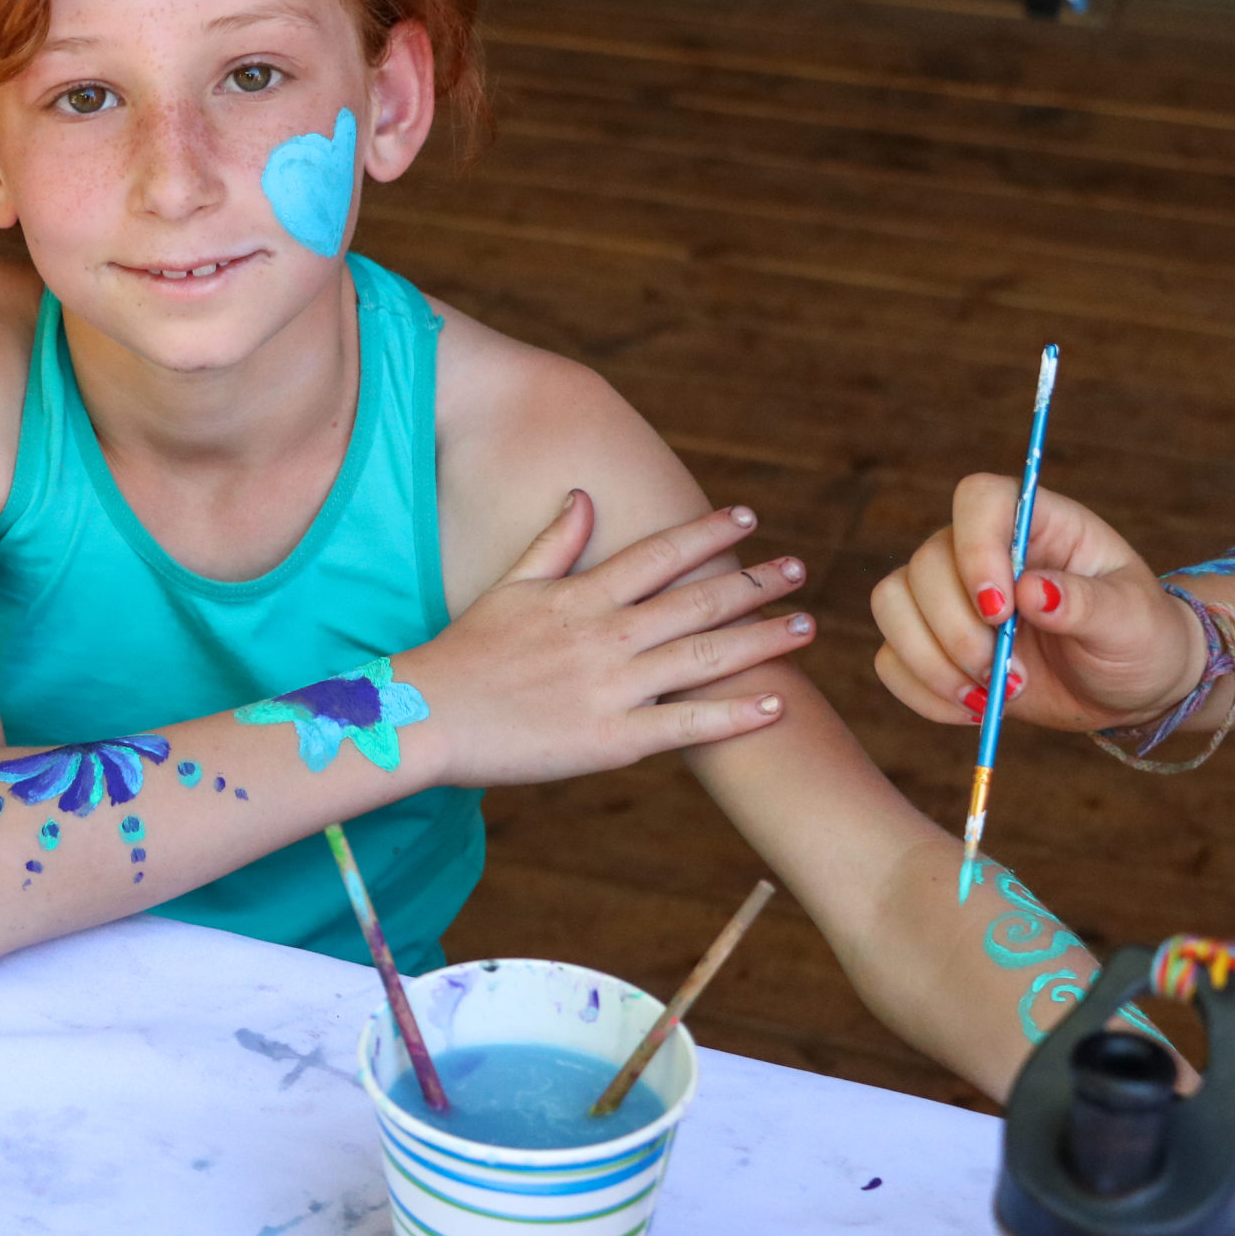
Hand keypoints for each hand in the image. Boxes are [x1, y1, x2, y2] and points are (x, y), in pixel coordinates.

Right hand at [401, 492, 809, 788]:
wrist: (427, 716)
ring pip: (705, 657)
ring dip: (763, 639)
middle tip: (801, 570)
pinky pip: (688, 725)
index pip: (661, 553)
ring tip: (807, 626)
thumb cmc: (465, 653)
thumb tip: (584, 495)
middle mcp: (607, 635)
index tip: (749, 518)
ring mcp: (614, 687)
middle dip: (755, 583)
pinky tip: (778, 703)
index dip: (709, 532)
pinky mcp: (614, 739)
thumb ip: (554, 543)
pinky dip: (736, 715)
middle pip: (698, 600)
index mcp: (583, 596)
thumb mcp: (509, 586)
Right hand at [870, 474, 1208, 732]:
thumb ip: (1087, 604)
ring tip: (991, 698)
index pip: (978, 499)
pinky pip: (890, 659)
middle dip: (958, 633)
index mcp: (1035, 523)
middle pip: (924, 564)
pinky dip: (924, 692)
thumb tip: (1033, 592)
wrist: (1127, 688)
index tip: (1000, 610)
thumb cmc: (1139, 639)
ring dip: (933, 663)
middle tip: (1009, 676)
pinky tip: (974, 711)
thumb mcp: (1132, 622)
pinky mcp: (930, 643)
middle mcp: (981, 550)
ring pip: (891, 606)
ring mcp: (948, 595)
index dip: (975, 547)